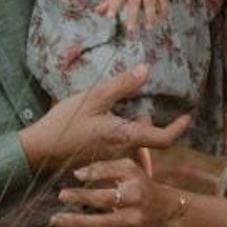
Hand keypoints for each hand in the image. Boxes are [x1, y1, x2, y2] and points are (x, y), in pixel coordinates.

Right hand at [17, 66, 190, 172]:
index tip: (187, 117)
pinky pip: (119, 147)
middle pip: (147, 139)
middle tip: (146, 107)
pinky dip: (121, 133)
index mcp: (126, 136)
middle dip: (150, 124)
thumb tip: (146, 69)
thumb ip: (122, 85)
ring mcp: (111, 156)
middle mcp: (123, 150)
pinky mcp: (99, 157)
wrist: (40, 149)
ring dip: (135, 128)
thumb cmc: (66, 123)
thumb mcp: (94, 97)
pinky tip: (107, 120)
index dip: (178, 129)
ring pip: (133, 142)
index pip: (163, 139)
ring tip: (128, 110)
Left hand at [49, 157, 167, 226]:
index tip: (61, 195)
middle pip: (100, 224)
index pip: (104, 198)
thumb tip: (77, 174)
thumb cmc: (141, 184)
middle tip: (53, 219)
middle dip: (74, 223)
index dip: (82, 196)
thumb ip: (103, 168)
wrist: (165, 210)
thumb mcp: (128, 168)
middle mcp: (134, 218)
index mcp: (134, 195)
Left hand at [96, 0, 167, 31]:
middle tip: (130, 30)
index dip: (113, 7)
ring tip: (148, 28)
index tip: (109, 17)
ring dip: (150, 16)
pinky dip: (163, 10)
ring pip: (150, 3)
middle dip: (133, 17)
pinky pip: (162, 0)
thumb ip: (109, 1)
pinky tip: (162, 19)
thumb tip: (97, 11)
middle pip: (134, 3)